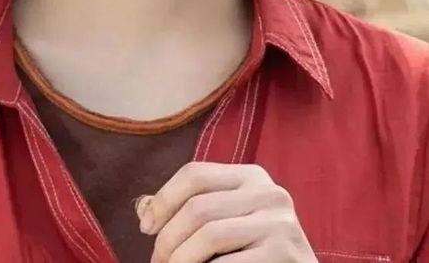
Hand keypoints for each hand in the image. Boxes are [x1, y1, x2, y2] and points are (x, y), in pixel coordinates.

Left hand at [135, 161, 316, 262]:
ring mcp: (280, 223)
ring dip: (180, 260)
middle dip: (168, 240)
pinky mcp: (284, 253)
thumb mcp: (228, 223)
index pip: (195, 174)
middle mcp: (270, 193)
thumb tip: (144, 210)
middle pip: (198, 207)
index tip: (146, 227)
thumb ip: (194, 211)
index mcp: (253, 177)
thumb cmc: (254, 255)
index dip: (163, 199)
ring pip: (208, 235)